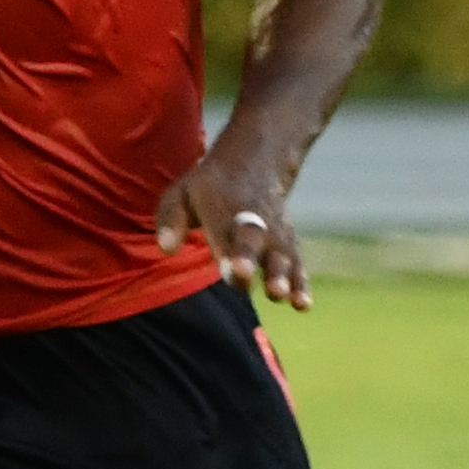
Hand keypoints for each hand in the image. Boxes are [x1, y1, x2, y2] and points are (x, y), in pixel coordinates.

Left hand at [160, 134, 309, 308]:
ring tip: (280, 296)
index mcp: (221, 207)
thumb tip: (166, 249)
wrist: (254, 163)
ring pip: (279, 253)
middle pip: (254, 240)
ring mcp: (274, 231)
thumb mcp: (182, 193)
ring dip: (282, 275)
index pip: (226, 232)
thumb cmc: (209, 189)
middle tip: (254, 280)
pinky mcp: (288, 242)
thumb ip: (171, 219)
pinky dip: (301, 283)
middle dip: (255, 260)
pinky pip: (297, 262)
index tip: (235, 272)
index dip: (232, 253)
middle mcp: (252, 220)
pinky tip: (302, 305)